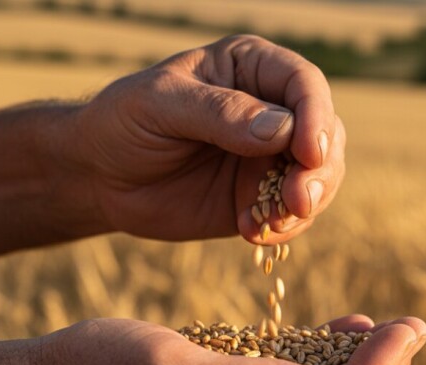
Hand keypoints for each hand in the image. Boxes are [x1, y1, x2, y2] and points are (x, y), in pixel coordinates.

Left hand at [64, 35, 344, 244]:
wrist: (99, 177)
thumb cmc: (123, 122)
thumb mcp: (161, 105)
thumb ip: (220, 113)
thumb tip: (283, 129)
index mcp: (252, 69)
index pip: (304, 85)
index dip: (316, 117)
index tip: (308, 153)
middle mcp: (272, 110)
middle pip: (326, 134)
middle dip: (319, 170)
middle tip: (296, 200)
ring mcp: (270, 156)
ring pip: (320, 177)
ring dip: (307, 203)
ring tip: (272, 222)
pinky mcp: (261, 198)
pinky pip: (293, 214)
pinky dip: (284, 228)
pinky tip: (252, 234)